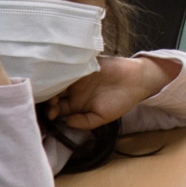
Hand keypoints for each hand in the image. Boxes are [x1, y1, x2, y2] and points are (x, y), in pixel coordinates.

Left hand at [46, 54, 177, 128]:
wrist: (137, 81)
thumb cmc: (121, 101)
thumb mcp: (103, 117)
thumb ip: (85, 122)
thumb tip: (67, 122)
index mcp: (76, 104)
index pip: (57, 108)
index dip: (51, 111)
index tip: (51, 114)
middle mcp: (74, 90)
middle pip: (54, 93)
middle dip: (48, 98)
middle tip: (51, 102)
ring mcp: (79, 76)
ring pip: (60, 80)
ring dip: (54, 85)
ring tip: (55, 91)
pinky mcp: (85, 64)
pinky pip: (71, 66)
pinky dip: (64, 70)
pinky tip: (61, 76)